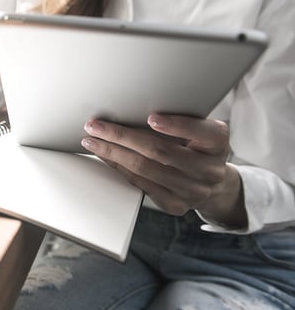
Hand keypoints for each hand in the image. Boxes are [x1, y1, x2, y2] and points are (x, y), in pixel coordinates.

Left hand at [81, 114, 247, 228]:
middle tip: (96, 125)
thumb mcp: (200, 129)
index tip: (151, 118)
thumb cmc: (198, 146)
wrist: (213, 183)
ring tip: (92, 141)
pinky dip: (119, 168)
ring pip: (145, 169)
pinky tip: (105, 157)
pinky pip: (141, 184)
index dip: (176, 125)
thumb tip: (131, 105)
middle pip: (160, 151)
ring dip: (113, 153)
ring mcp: (193, 191)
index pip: (200, 132)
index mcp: (218, 143)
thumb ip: (179, 119)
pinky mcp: (175, 205)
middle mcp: (209, 170)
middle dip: (122, 136)